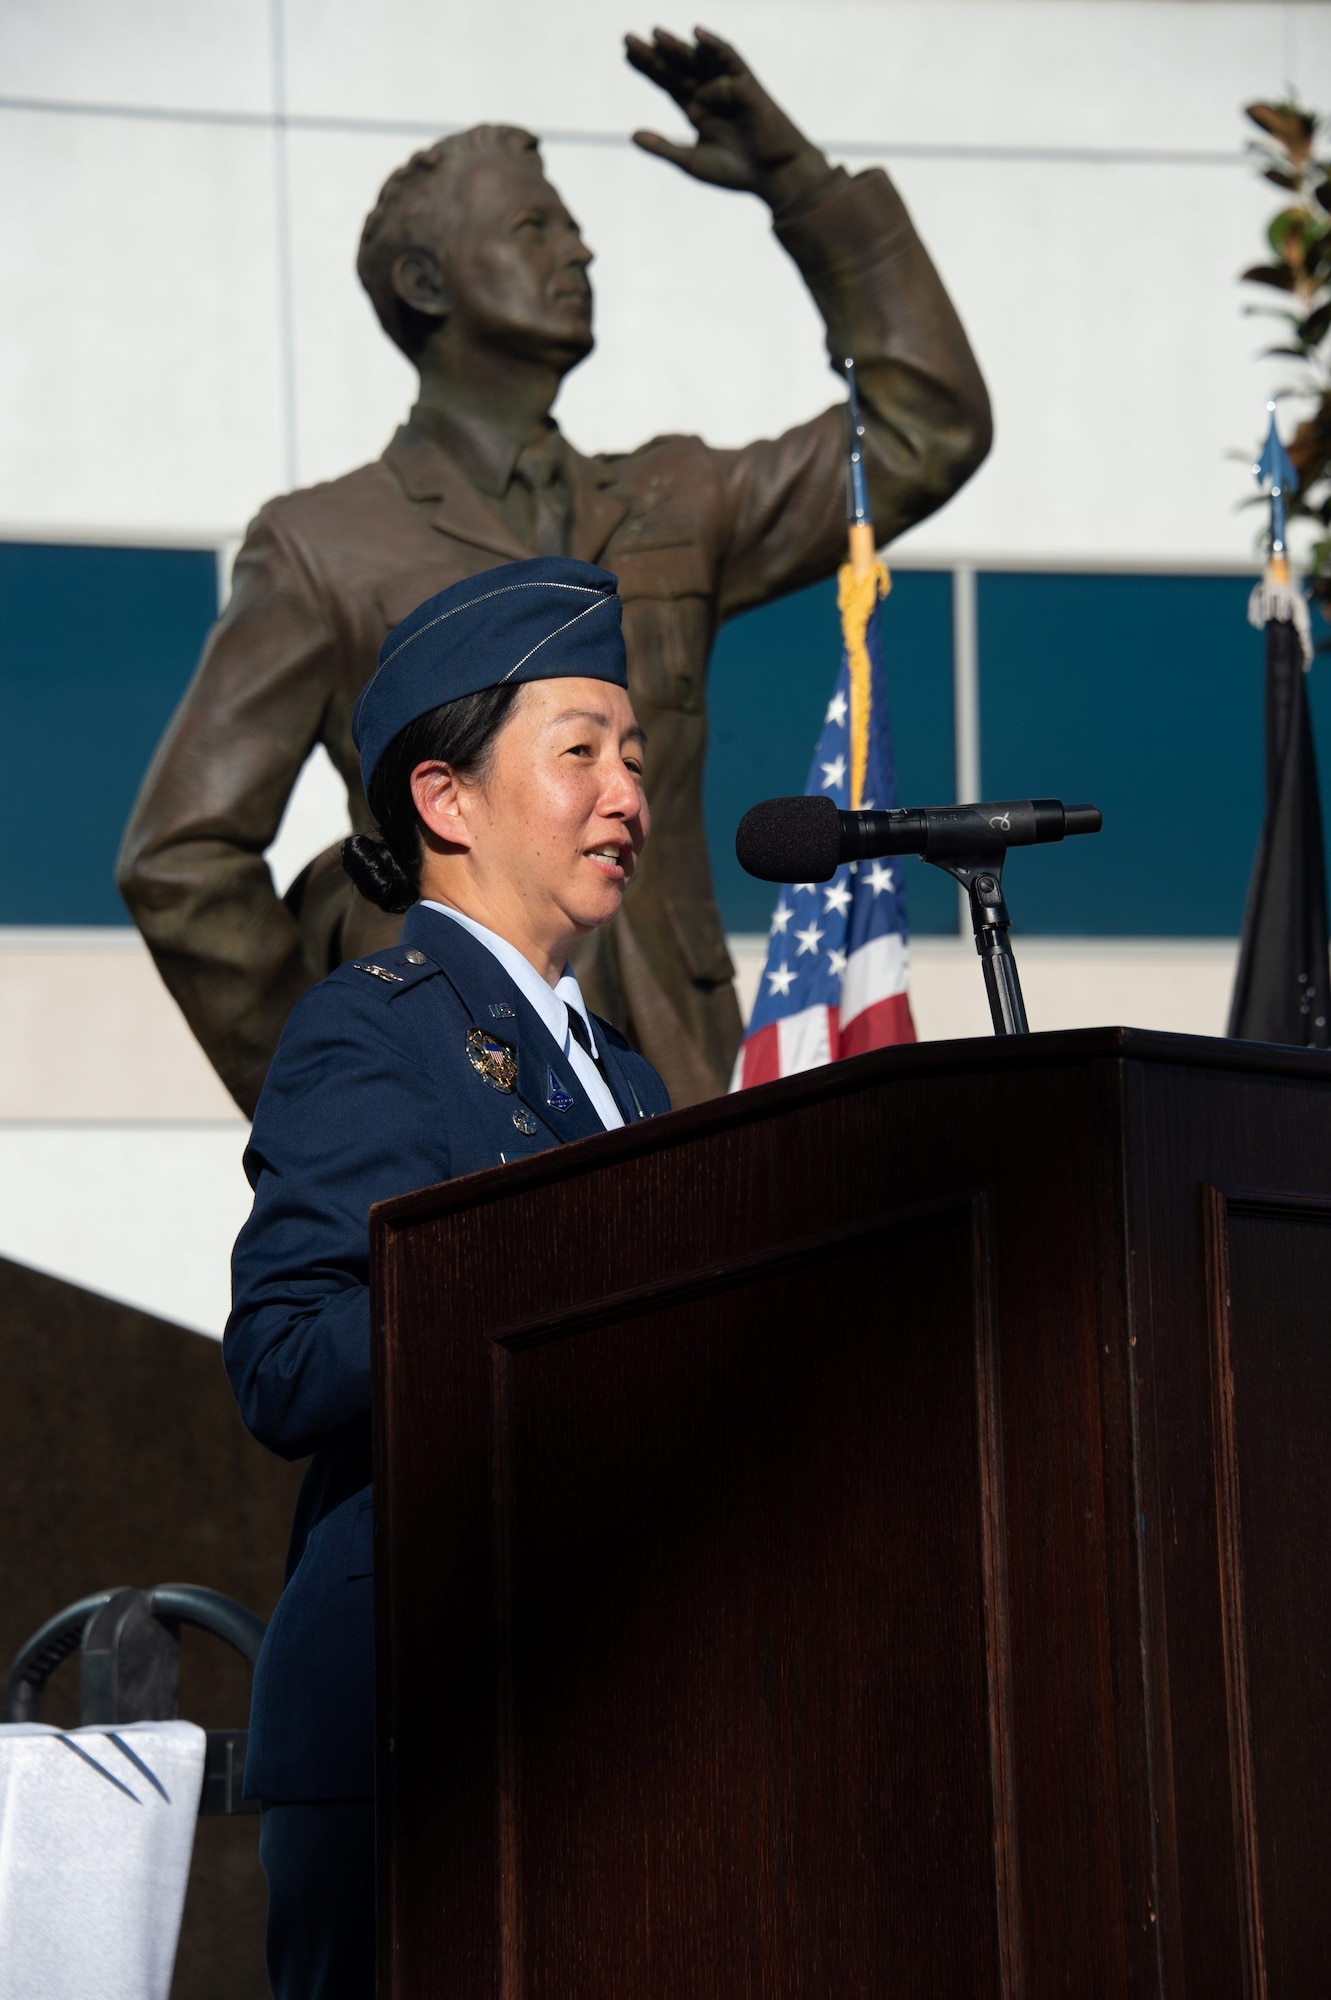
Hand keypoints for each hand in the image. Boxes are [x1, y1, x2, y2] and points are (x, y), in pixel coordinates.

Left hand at [625, 26, 828, 209]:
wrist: (774, 177)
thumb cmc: (738, 172)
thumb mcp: (692, 161)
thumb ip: (664, 147)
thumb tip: (632, 135)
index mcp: (697, 108)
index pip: (667, 81)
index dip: (648, 66)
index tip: (626, 52)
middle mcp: (710, 93)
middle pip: (678, 67)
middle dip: (655, 53)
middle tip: (628, 39)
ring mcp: (729, 88)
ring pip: (700, 60)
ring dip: (680, 47)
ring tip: (656, 36)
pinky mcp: (749, 87)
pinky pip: (730, 67)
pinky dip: (715, 52)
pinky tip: (698, 38)